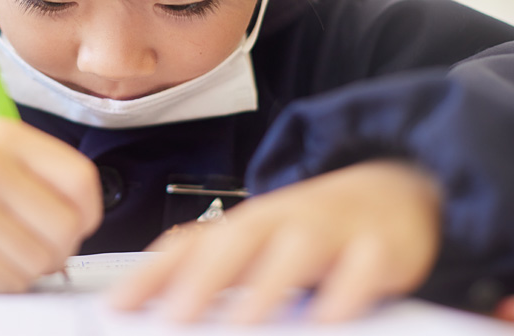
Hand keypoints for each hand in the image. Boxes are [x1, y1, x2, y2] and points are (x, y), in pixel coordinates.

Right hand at [0, 117, 102, 291]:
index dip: (86, 212)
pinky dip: (4, 283)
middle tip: (31, 244)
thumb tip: (85, 220)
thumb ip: (49, 179)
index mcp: (2, 135)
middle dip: (58, 247)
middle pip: (65, 225)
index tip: (71, 222)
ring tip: (0, 251)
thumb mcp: (3, 162)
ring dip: (28, 268)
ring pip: (41, 260)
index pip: (80, 179)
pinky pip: (11, 282)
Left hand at [109, 159, 440, 323]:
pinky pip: (366, 267)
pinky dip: (348, 289)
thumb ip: (208, 266)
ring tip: (242, 322)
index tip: (118, 306)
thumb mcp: (258, 242)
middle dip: (203, 278)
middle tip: (174, 317)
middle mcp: (284, 223)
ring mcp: (332, 232)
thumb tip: (144, 296)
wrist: (394, 191)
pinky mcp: (381, 249)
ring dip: (268, 284)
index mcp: (248, 225)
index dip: (153, 274)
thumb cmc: (313, 228)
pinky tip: (329, 316)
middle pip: (238, 241)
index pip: (191, 244)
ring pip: (298, 250)